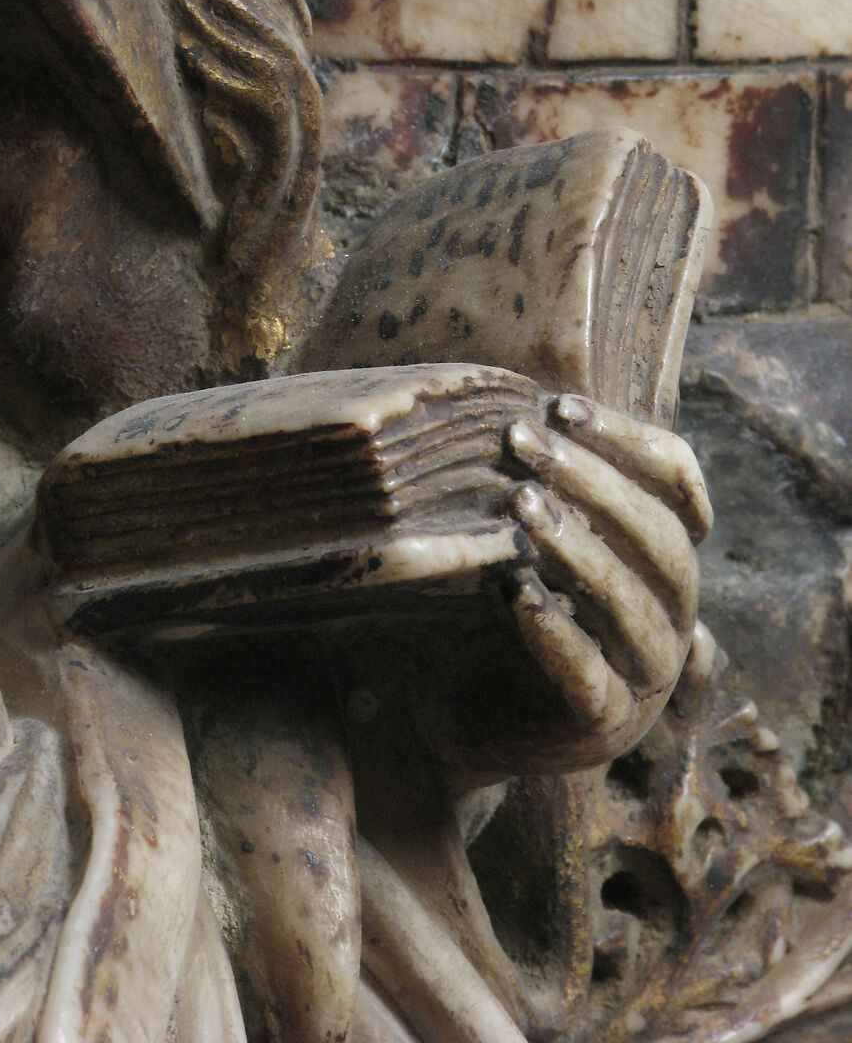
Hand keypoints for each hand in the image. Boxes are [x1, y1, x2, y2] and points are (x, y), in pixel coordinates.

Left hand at [505, 393, 711, 768]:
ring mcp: (644, 677)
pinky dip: (554, 630)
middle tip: (523, 441)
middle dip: (594, 482)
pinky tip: (512, 590)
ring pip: (631, 604)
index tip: (561, 406)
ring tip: (521, 504)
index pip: (676, 487)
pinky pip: (588, 674)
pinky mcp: (603, 724)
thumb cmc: (494, 614)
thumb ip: (545, 488)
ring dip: (578, 547)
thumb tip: (520, 407)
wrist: (454, 718)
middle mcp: (671, 617)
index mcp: (663, 564)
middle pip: (660, 540)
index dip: (628, 441)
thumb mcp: (525, 541)